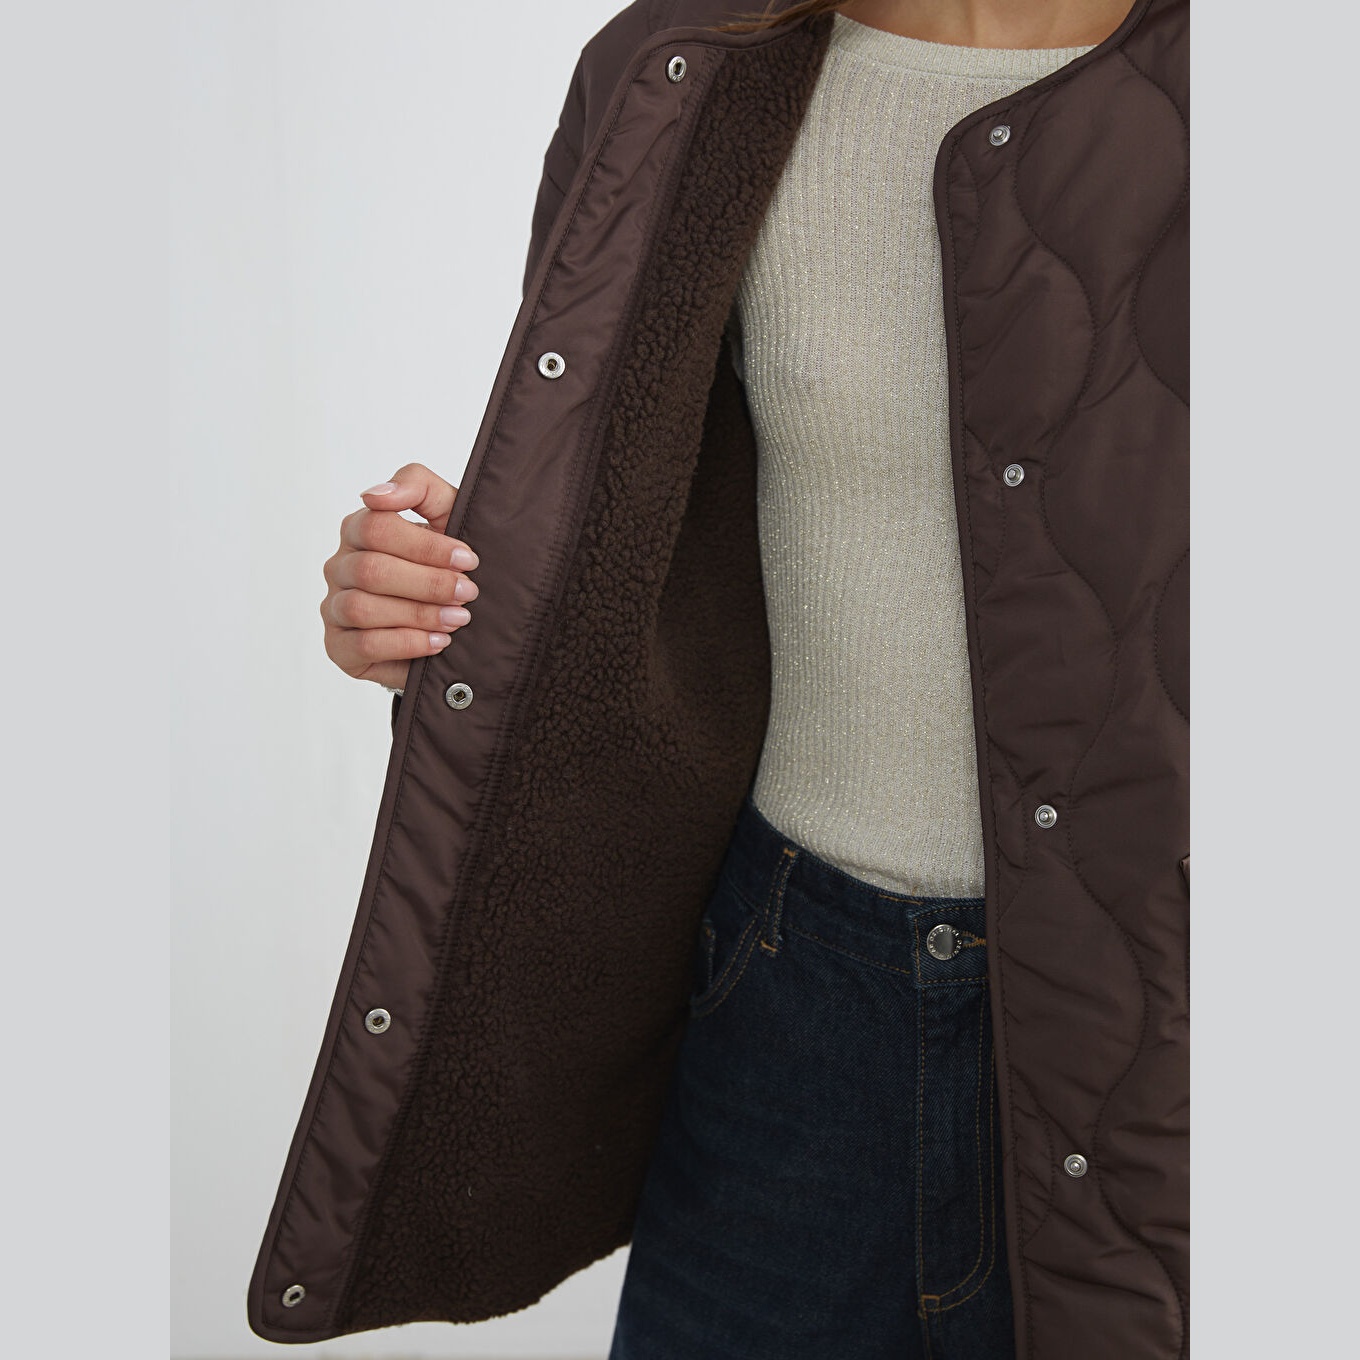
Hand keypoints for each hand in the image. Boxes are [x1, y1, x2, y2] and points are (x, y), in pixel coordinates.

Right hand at [321, 463, 479, 692]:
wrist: (452, 619)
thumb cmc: (446, 562)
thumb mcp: (445, 514)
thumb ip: (418, 487)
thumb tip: (374, 495)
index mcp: (358, 529)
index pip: (377, 528)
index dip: (425, 546)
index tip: (468, 559)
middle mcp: (340, 567)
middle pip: (371, 570)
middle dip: (428, 583)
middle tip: (467, 593)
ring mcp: (334, 608)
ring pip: (363, 608)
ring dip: (419, 615)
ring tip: (457, 619)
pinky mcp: (339, 647)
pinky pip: (363, 645)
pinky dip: (406, 644)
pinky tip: (437, 642)